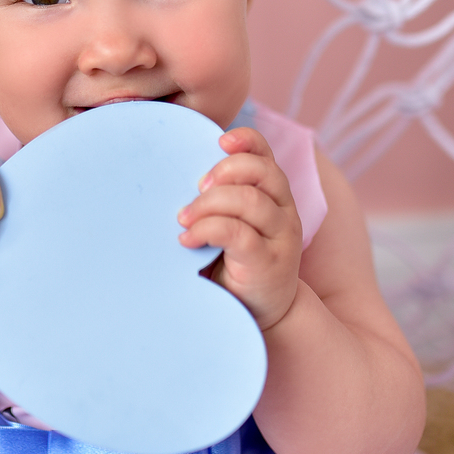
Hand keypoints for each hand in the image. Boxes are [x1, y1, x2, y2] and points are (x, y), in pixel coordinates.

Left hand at [177, 127, 301, 330]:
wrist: (261, 312)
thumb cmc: (234, 261)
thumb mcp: (230, 222)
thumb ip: (217, 199)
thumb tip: (170, 175)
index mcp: (272, 193)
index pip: (266, 153)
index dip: (245, 141)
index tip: (219, 141)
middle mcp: (283, 210)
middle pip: (261, 171)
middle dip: (223, 172)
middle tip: (196, 190)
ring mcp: (280, 237)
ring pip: (249, 200)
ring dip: (209, 204)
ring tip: (184, 219)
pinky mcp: (268, 263)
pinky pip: (239, 234)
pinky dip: (208, 230)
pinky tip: (187, 239)